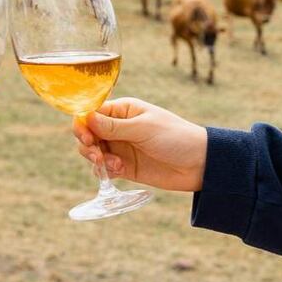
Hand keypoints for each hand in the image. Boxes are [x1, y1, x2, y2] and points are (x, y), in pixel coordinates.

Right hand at [73, 97, 207, 191]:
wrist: (199, 164)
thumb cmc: (175, 137)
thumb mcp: (143, 129)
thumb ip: (113, 126)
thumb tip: (84, 117)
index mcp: (122, 110)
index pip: (91, 112)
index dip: (82, 124)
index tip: (87, 137)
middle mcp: (117, 127)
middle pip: (87, 133)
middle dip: (87, 144)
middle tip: (96, 153)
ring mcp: (120, 147)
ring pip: (92, 151)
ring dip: (96, 158)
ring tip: (112, 164)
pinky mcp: (124, 166)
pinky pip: (103, 168)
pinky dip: (104, 170)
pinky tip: (118, 170)